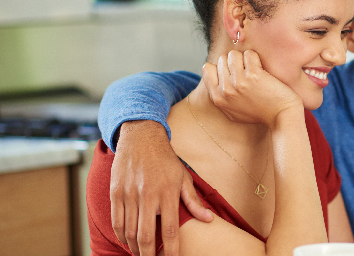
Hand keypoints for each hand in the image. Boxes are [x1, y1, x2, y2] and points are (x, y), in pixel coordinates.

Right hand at [110, 120, 213, 255]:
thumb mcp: (183, 177)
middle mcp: (147, 195)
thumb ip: (193, 201)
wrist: (141, 138)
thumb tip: (208, 219)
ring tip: (141, 254)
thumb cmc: (166, 160)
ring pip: (129, 232)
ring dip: (134, 247)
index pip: (170, 230)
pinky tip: (127, 241)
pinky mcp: (115, 192)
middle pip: (145, 236)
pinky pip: (116, 221)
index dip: (171, 250)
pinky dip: (120, 235)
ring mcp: (129, 194)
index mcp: (167, 193)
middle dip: (149, 255)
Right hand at [203, 50, 302, 127]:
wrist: (281, 116)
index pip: (207, 68)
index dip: (220, 67)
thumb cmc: (260, 113)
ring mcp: (239, 82)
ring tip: (253, 69)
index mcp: (218, 98)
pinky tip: (261, 68)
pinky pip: (249, 54)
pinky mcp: (254, 75)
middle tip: (246, 72)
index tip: (232, 73)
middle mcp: (226, 90)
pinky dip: (255, 58)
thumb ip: (221, 97)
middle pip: (222, 59)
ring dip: (244, 58)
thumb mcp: (233, 112)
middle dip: (234, 62)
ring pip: (234, 54)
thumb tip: (215, 81)